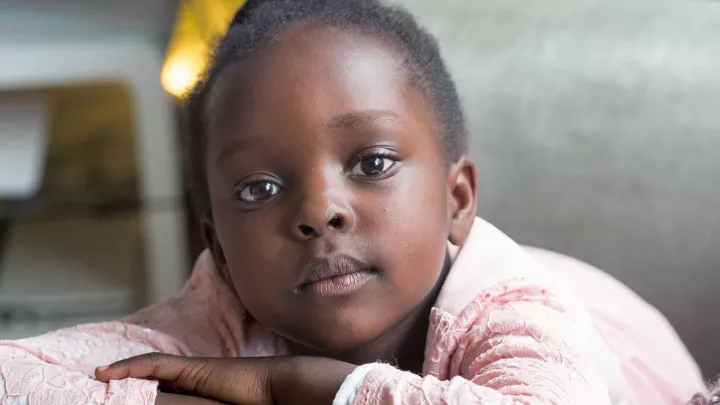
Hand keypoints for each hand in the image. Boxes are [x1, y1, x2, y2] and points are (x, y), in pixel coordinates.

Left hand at [95, 353, 356, 404]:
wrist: (279, 393)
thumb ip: (190, 403)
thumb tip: (168, 400)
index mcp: (196, 399)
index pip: (160, 393)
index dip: (138, 392)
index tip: (116, 396)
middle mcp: (190, 386)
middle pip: (150, 387)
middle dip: (123, 391)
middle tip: (96, 393)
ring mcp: (190, 374)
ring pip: (146, 376)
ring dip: (119, 380)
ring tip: (92, 383)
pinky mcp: (191, 367)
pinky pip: (152, 364)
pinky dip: (128, 367)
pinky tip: (104, 373)